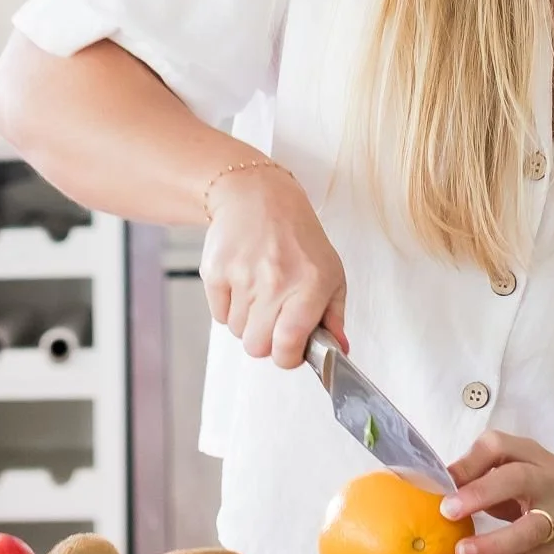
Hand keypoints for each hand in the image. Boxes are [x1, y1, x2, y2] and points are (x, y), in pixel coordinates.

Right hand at [199, 163, 347, 368]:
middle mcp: (276, 281)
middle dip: (266, 340)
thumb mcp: (331, 272)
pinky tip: (242, 281)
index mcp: (310, 285)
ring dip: (248, 321)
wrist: (257, 197)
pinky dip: (229, 306)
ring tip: (260, 291)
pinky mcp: (215, 271)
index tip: (290, 348)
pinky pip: (219, 315)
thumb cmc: (298, 236)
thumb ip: (335, 316)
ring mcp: (242, 276)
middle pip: (257, 347)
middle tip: (274, 318)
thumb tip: (338, 350)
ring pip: (237, 332)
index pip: (288, 346)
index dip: (288, 356)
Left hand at [440, 431, 553, 553]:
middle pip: (517, 479)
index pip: (500, 447)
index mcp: (532, 458)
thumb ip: (484, 472)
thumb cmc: (545, 484)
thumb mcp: (521, 467)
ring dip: (493, 544)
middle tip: (448, 511)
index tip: (443, 481)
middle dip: (482, 493)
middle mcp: (548, 482)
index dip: (470, 462)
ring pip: (528, 530)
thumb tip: (439, 486)